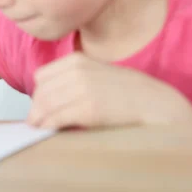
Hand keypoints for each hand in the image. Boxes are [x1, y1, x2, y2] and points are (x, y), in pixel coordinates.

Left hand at [26, 53, 191, 128]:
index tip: (39, 107)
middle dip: (36, 110)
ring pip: (44, 105)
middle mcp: (77, 71)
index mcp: (77, 60)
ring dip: (38, 120)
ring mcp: (83, 89)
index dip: (38, 94)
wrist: (157, 103)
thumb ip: (73, 80)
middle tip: (35, 123)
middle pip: (40, 93)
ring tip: (38, 129)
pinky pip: (56, 118)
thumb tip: (47, 100)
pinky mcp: (89, 108)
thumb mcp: (98, 74)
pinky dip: (48, 126)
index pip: (41, 77)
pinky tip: (48, 132)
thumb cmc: (128, 92)